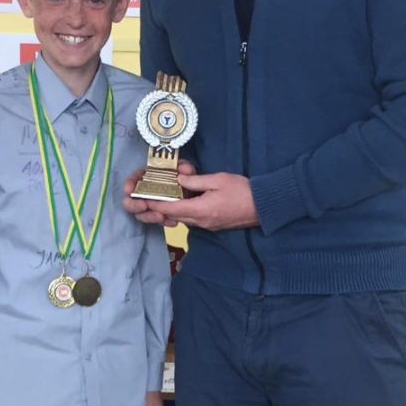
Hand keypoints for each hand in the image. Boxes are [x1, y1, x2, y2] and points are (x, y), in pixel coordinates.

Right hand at [122, 160, 196, 224]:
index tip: (128, 190)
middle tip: (143, 206)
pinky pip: (156, 221)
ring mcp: (150, 206)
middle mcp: (144, 193)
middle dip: (134, 205)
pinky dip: (164, 222)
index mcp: (146, 177)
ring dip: (149, 216)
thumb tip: (183, 170)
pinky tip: (173, 222)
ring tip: (161, 217)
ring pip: (142, 214)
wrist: (193, 193)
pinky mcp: (158, 215)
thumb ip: (184, 167)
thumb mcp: (185, 168)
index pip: (132, 180)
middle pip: (130, 201)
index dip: (128, 184)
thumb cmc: (185, 176)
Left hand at [128, 171, 259, 230]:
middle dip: (161, 208)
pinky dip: (184, 211)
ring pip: (183, 219)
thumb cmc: (242, 190)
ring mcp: (207, 226)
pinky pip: (193, 219)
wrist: (263, 206)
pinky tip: (184, 201)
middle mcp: (201, 222)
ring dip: (173, 210)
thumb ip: (195, 181)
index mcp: (200, 210)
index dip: (155, 205)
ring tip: (165, 197)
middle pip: (174, 216)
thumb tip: (179, 181)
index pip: (170, 209)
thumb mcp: (217, 180)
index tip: (142, 199)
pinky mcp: (213, 225)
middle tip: (151, 196)